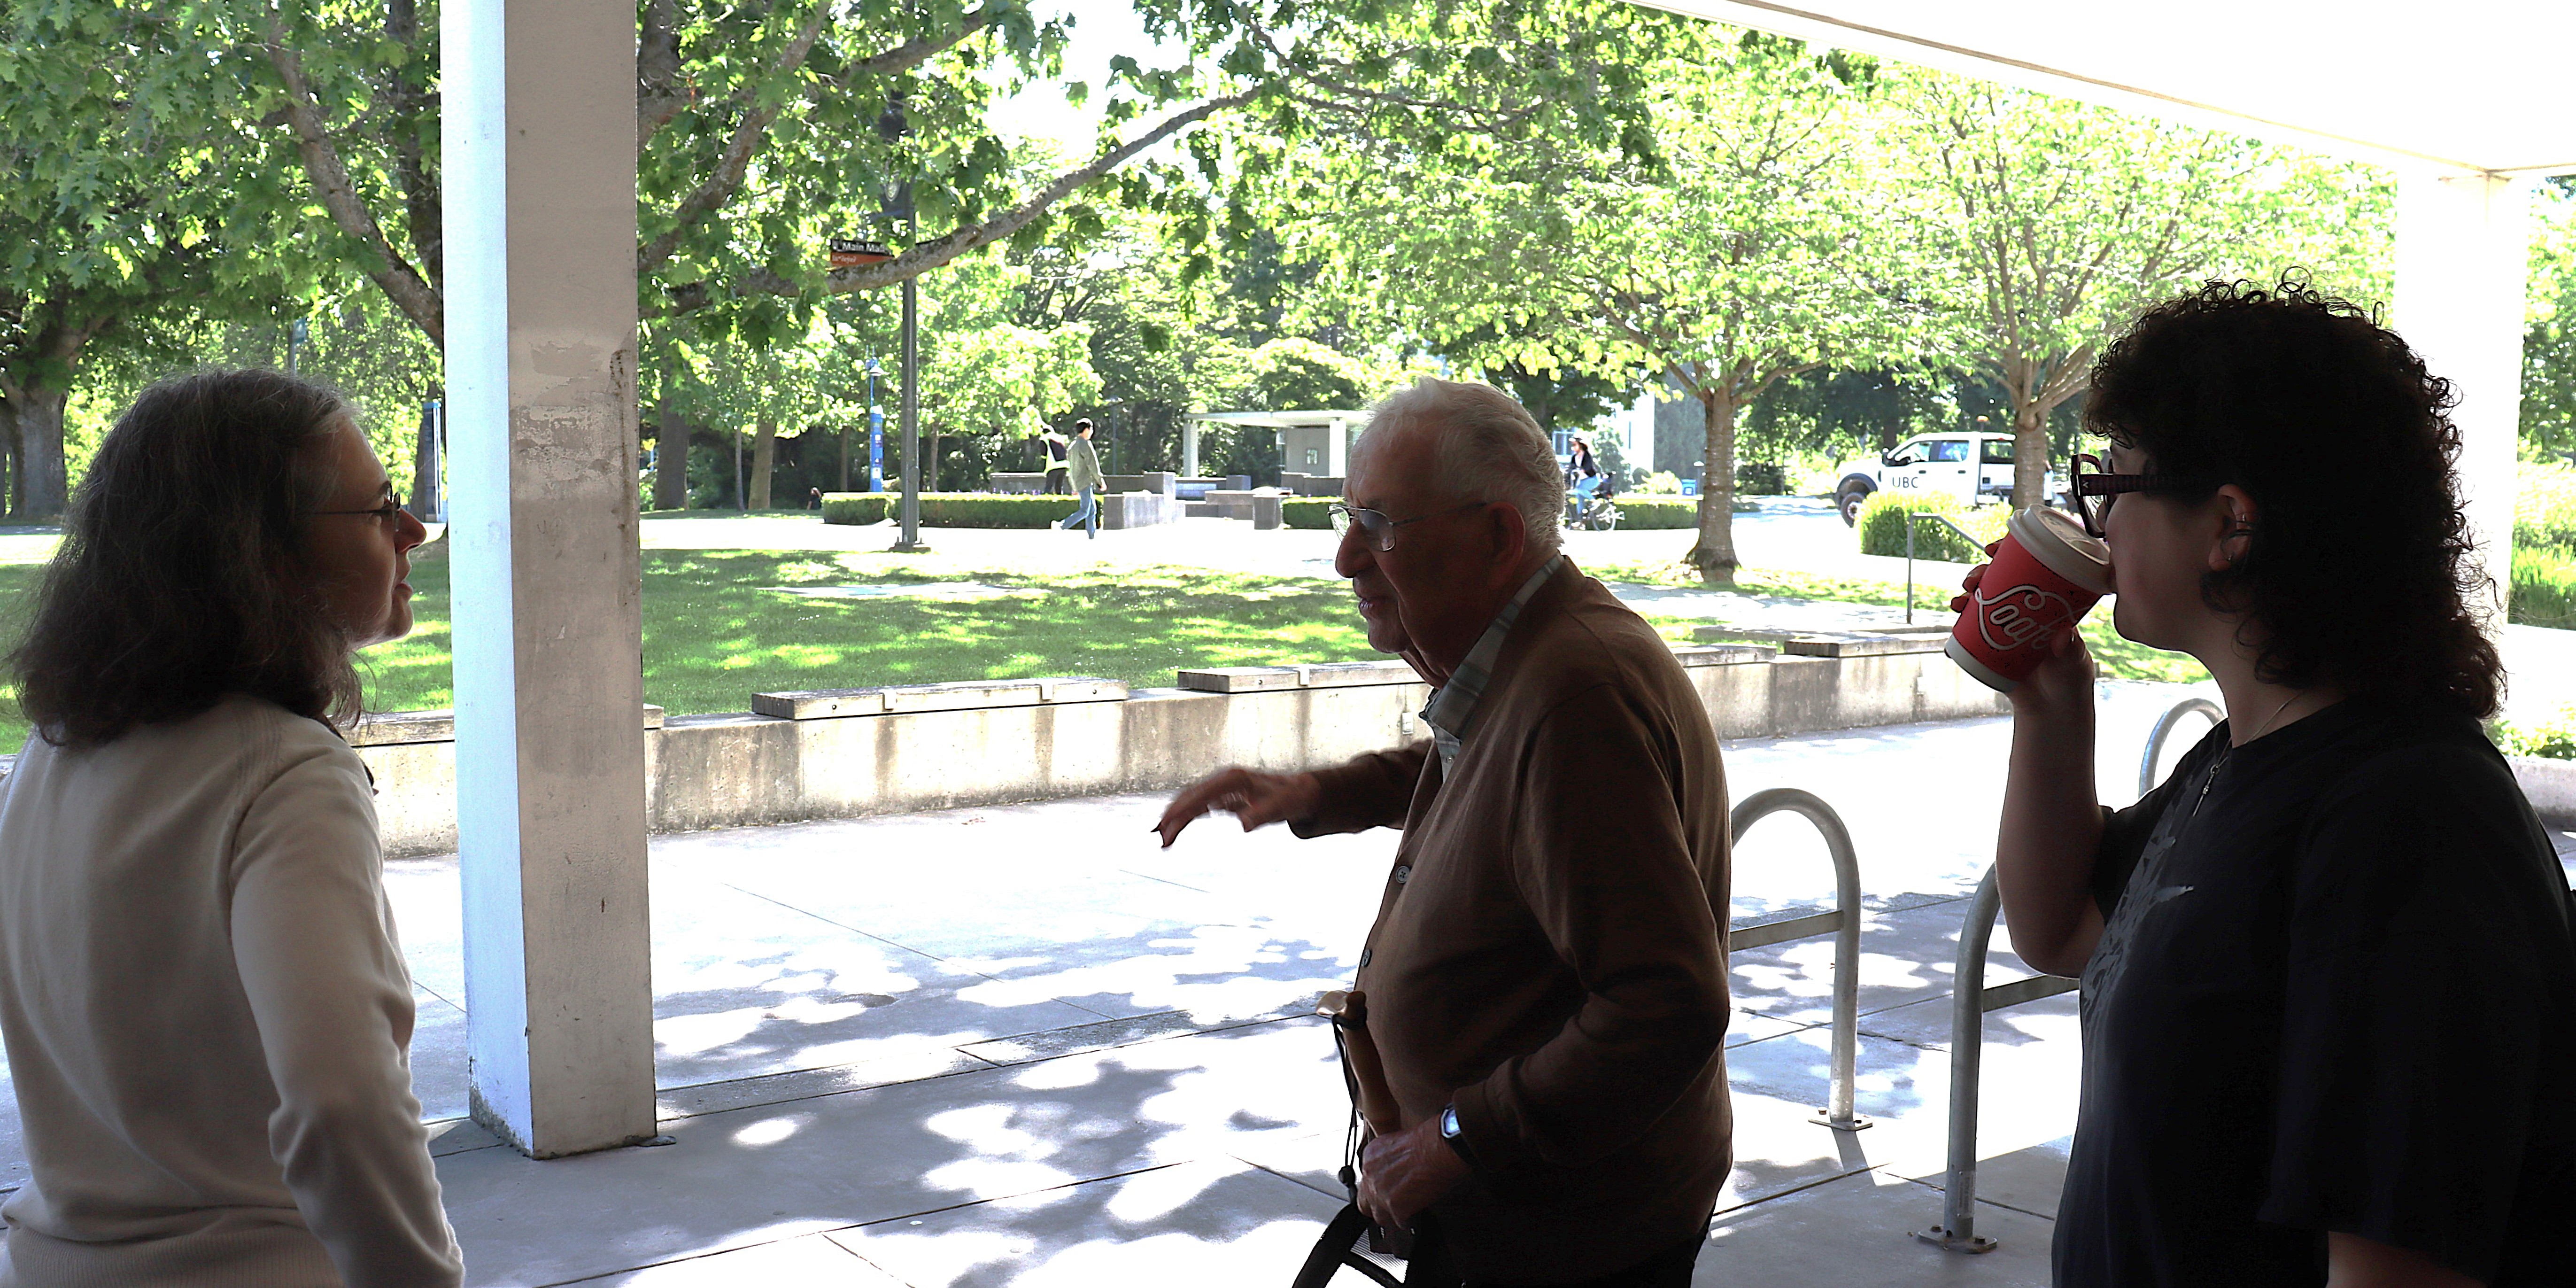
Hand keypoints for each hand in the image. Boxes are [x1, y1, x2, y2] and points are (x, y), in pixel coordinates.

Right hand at [1152, 767, 1322, 847]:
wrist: (1297, 791)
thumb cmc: (1289, 797)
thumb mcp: (1280, 806)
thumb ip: (1262, 814)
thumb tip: (1244, 825)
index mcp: (1232, 780)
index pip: (1199, 795)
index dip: (1182, 811)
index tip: (1168, 826)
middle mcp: (1223, 781)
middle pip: (1189, 798)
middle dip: (1173, 818)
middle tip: (1161, 841)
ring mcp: (1221, 788)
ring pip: (1191, 803)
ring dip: (1176, 820)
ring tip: (1163, 841)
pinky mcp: (1223, 797)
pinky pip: (1198, 807)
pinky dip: (1186, 818)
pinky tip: (1175, 831)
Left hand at [1357, 1115, 1469, 1230]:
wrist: (1441, 1147)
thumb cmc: (1429, 1140)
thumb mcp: (1400, 1144)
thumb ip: (1391, 1160)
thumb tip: (1396, 1171)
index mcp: (1371, 1155)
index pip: (1366, 1180)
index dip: (1378, 1187)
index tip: (1387, 1188)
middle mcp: (1371, 1174)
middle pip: (1364, 1201)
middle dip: (1377, 1205)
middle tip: (1391, 1204)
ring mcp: (1380, 1191)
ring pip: (1378, 1216)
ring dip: (1391, 1215)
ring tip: (1404, 1211)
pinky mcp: (1395, 1206)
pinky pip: (1399, 1222)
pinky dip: (1408, 1220)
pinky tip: (1416, 1214)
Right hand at [1953, 552, 2094, 723]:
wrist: (2052, 710)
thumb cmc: (2071, 680)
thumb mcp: (2075, 663)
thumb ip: (2071, 650)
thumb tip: (2063, 635)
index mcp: (2047, 604)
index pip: (2028, 569)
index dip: (2009, 554)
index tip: (1994, 549)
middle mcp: (2023, 611)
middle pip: (1998, 581)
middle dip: (1981, 574)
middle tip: (1973, 580)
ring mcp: (2004, 628)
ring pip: (1981, 603)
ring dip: (1966, 596)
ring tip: (1960, 601)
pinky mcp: (1991, 647)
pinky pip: (1971, 632)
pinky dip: (1959, 628)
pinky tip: (1954, 624)